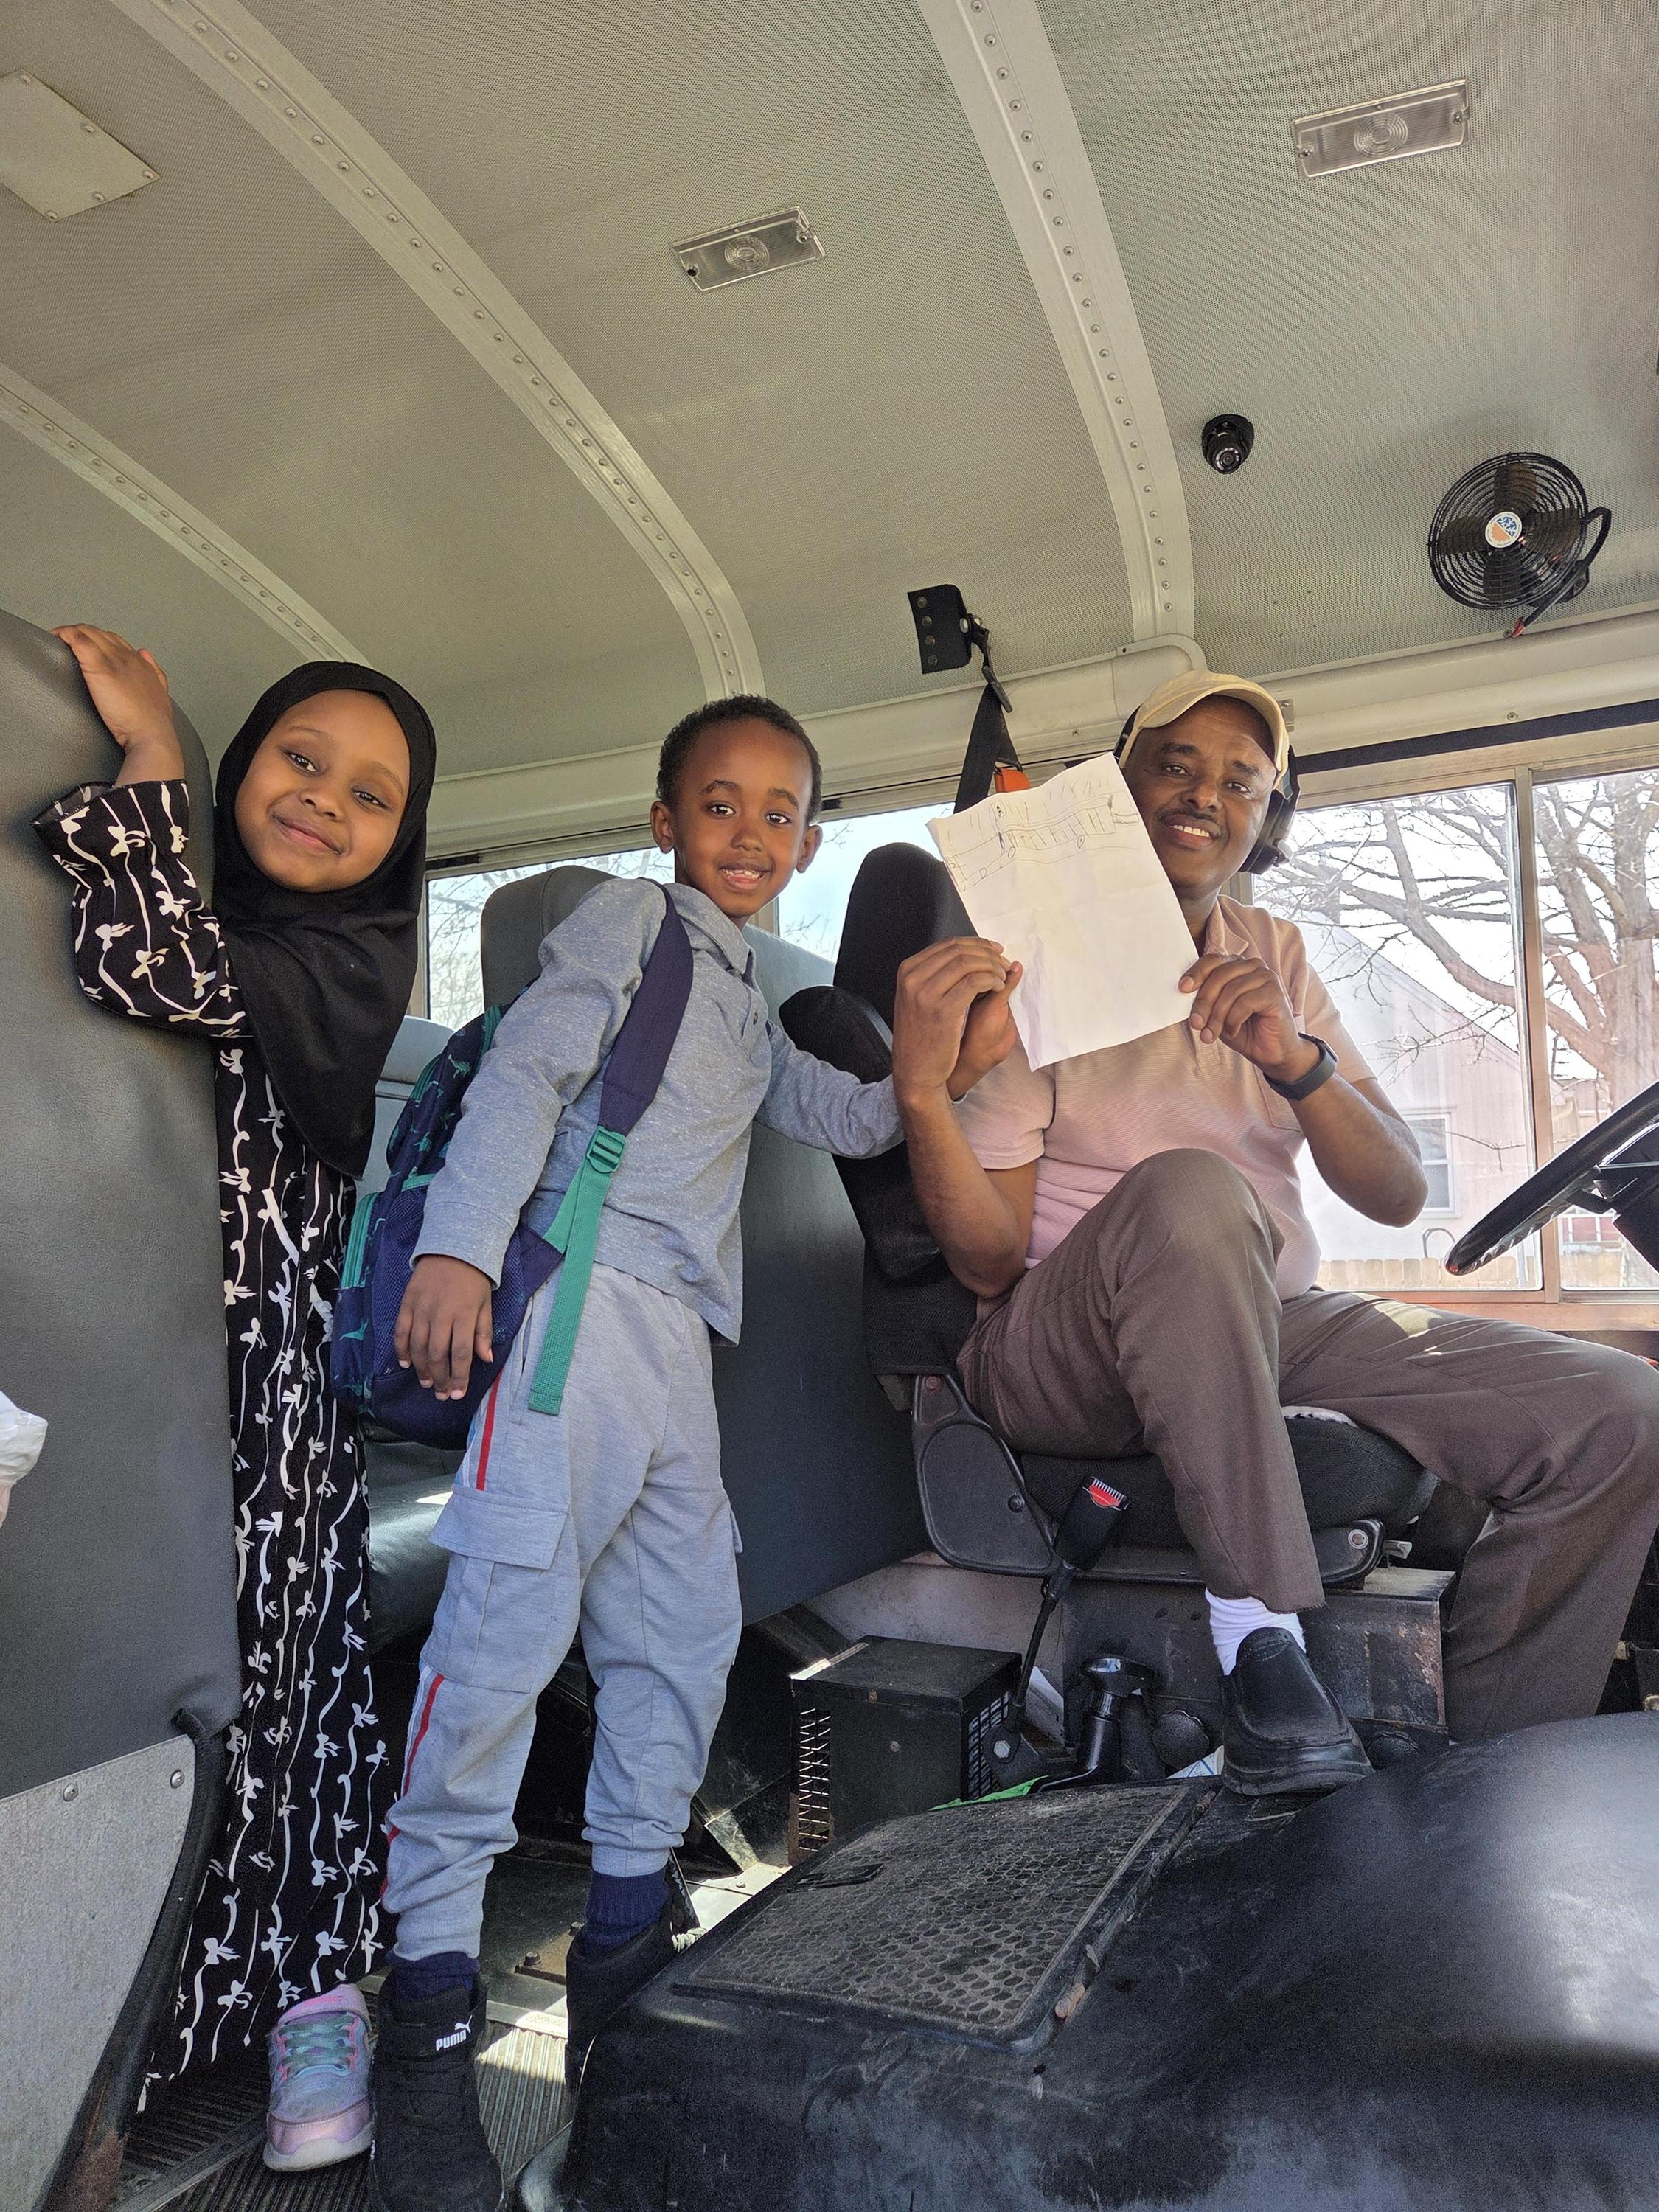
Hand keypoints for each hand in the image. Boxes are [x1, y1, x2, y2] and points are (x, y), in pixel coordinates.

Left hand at [53, 624, 182, 778]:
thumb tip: (144, 653)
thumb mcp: (161, 692)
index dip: (98, 640)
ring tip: (57, 640)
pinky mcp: (98, 667)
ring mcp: (112, 660)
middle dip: (81, 634)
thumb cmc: (153, 722)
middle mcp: (126, 656)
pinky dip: (65, 634)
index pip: (115, 641)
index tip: (86, 649)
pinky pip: (78, 639)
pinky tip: (57, 639)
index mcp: (139, 662)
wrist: (151, 734)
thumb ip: (154, 671)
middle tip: (65, 644)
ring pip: (87, 632)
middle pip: (99, 633)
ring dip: (69, 633)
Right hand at [395, 1255, 493, 1400]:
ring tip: (427, 1382)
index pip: (461, 1353)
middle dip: (440, 1378)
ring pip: (418, 1346)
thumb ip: (483, 1332)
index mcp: (464, 1314)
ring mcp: (421, 1308)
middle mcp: (441, 1313)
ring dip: (421, 1368)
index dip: (460, 1376)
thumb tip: (485, 1359)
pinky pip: (401, 1331)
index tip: (458, 1394)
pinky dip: (402, 1349)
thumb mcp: (485, 1304)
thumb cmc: (473, 1279)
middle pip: (438, 1354)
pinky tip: (406, 1363)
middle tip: (442, 1394)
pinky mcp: (407, 1303)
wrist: (452, 1248)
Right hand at [891, 937, 1015, 1104]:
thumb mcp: (917, 999)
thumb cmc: (921, 1036)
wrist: (916, 1070)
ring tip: (1002, 976)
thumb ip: (935, 975)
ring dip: (992, 967)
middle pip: (959, 951)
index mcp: (907, 971)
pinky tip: (998, 988)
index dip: (976, 944)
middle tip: (1003, 963)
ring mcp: (926, 994)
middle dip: (987, 954)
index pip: (947, 945)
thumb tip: (969, 955)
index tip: (994, 950)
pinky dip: (991, 981)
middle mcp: (913, 978)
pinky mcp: (944, 1010)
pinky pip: (975, 983)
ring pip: (968, 964)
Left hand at [1180, 954, 1317, 1083]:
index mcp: (1236, 966)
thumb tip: (1183, 993)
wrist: (1271, 1052)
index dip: (1196, 973)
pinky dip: (1234, 1020)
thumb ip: (1205, 1000)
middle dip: (1203, 1002)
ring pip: (1231, 990)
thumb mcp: (1217, 1013)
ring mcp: (1266, 977)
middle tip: (1196, 1024)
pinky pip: (1245, 1002)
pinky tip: (1233, 1030)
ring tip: (1211, 1034)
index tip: (1182, 989)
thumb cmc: (1244, 1029)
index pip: (1212, 961)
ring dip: (1217, 1016)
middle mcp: (1252, 966)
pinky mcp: (1275, 992)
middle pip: (1219, 976)